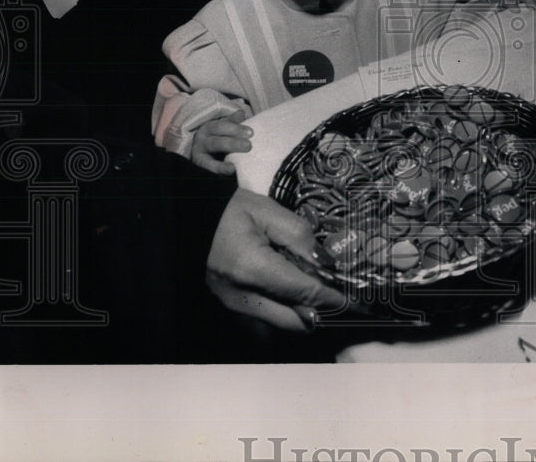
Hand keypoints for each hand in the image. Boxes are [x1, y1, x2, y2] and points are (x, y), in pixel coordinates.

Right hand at [192, 109, 252, 174]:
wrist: (202, 150)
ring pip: (208, 161)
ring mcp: (200, 157)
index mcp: (208, 128)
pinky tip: (230, 173)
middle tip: (248, 146)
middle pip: (216, 143)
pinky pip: (209, 171)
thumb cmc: (219, 136)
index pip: (220, 127)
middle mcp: (202, 142)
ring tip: (232, 169)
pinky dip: (218, 172)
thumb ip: (233, 121)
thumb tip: (241, 113)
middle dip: (232, 144)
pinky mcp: (201, 169)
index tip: (251, 132)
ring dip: (221, 165)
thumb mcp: (224, 126)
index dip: (235, 129)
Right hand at [206, 188, 346, 331]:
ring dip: (300, 313)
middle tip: (334, 297)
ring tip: (311, 291)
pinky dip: (281, 311)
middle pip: (294, 321)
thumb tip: (325, 264)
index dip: (331, 298)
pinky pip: (263, 320)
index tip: (350, 300)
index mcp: (253, 270)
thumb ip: (301, 238)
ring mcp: (231, 306)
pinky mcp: (227, 307)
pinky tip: (288, 292)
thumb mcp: (269, 212)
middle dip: (318, 311)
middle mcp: (241, 297)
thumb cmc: (227, 210)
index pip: (304, 293)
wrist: (185, 217)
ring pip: (279, 325)